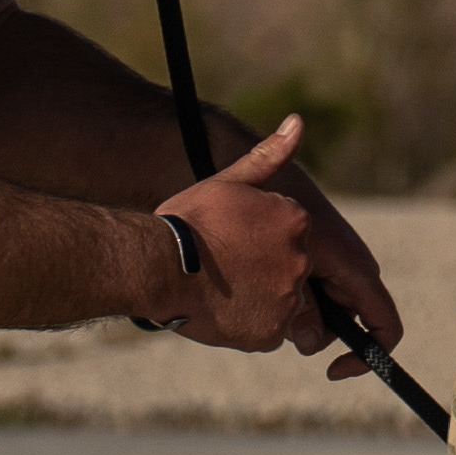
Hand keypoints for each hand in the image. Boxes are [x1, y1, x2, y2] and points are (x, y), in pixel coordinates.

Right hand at [157, 115, 394, 359]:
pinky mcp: (270, 331)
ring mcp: (287, 298)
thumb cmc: (186, 222)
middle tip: (225, 266)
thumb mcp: (227, 182)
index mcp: (295, 221)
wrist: (155, 266)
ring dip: (256, 296)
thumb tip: (297, 122)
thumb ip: (267, 157)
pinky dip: (247, 322)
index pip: (290, 234)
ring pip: (281, 301)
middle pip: (289, 269)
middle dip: (262, 269)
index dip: (259, 239)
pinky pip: (267, 330)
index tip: (233, 240)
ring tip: (221, 286)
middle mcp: (300, 260)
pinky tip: (219, 307)